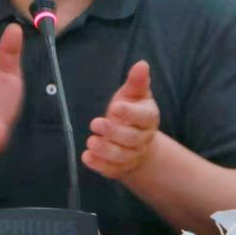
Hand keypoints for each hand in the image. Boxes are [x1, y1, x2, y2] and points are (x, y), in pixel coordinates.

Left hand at [84, 60, 159, 179]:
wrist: (136, 141)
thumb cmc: (131, 111)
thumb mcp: (133, 94)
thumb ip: (136, 82)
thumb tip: (142, 64)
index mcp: (148, 118)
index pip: (144, 117)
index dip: (130, 113)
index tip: (116, 107)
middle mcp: (143, 138)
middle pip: (131, 138)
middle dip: (113, 132)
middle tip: (96, 123)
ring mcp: (133, 155)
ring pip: (122, 156)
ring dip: (105, 150)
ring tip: (91, 141)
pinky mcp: (121, 168)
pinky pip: (112, 170)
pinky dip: (99, 165)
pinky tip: (87, 157)